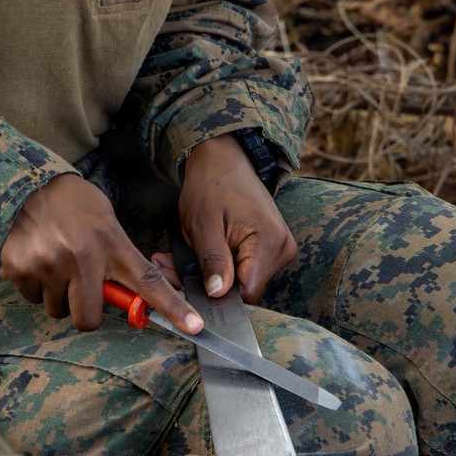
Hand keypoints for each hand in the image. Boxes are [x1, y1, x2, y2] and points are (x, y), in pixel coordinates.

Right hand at [0, 174, 202, 334]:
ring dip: (57, 294)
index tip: (194, 328)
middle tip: (79, 287)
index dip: (171, 308)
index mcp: (111, 243)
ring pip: (56, 309)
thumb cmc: (74, 205)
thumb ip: (118, 260)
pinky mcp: (19, 268)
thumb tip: (131, 299)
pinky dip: (33, 284)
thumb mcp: (106, 224)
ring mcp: (48, 264)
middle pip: (89, 318)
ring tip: (54, 261)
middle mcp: (81, 256)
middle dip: (85, 311)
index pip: (148, 282)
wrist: (26, 183)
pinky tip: (35, 257)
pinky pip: (31, 298)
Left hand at [164, 135, 296, 303]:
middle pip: (244, 289)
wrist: (222, 161)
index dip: (217, 295)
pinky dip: (220, 266)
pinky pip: (244, 270)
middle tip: (172, 268)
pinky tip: (202, 252)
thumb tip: (218, 294)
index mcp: (270, 242)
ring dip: (211, 275)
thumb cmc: (210, 186)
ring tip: (183, 256)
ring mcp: (279, 249)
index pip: (246, 293)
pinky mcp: (271, 249)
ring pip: (241, 281)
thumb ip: (213, 262)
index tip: (187, 284)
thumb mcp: (202, 225)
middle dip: (208, 284)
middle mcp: (282, 249)